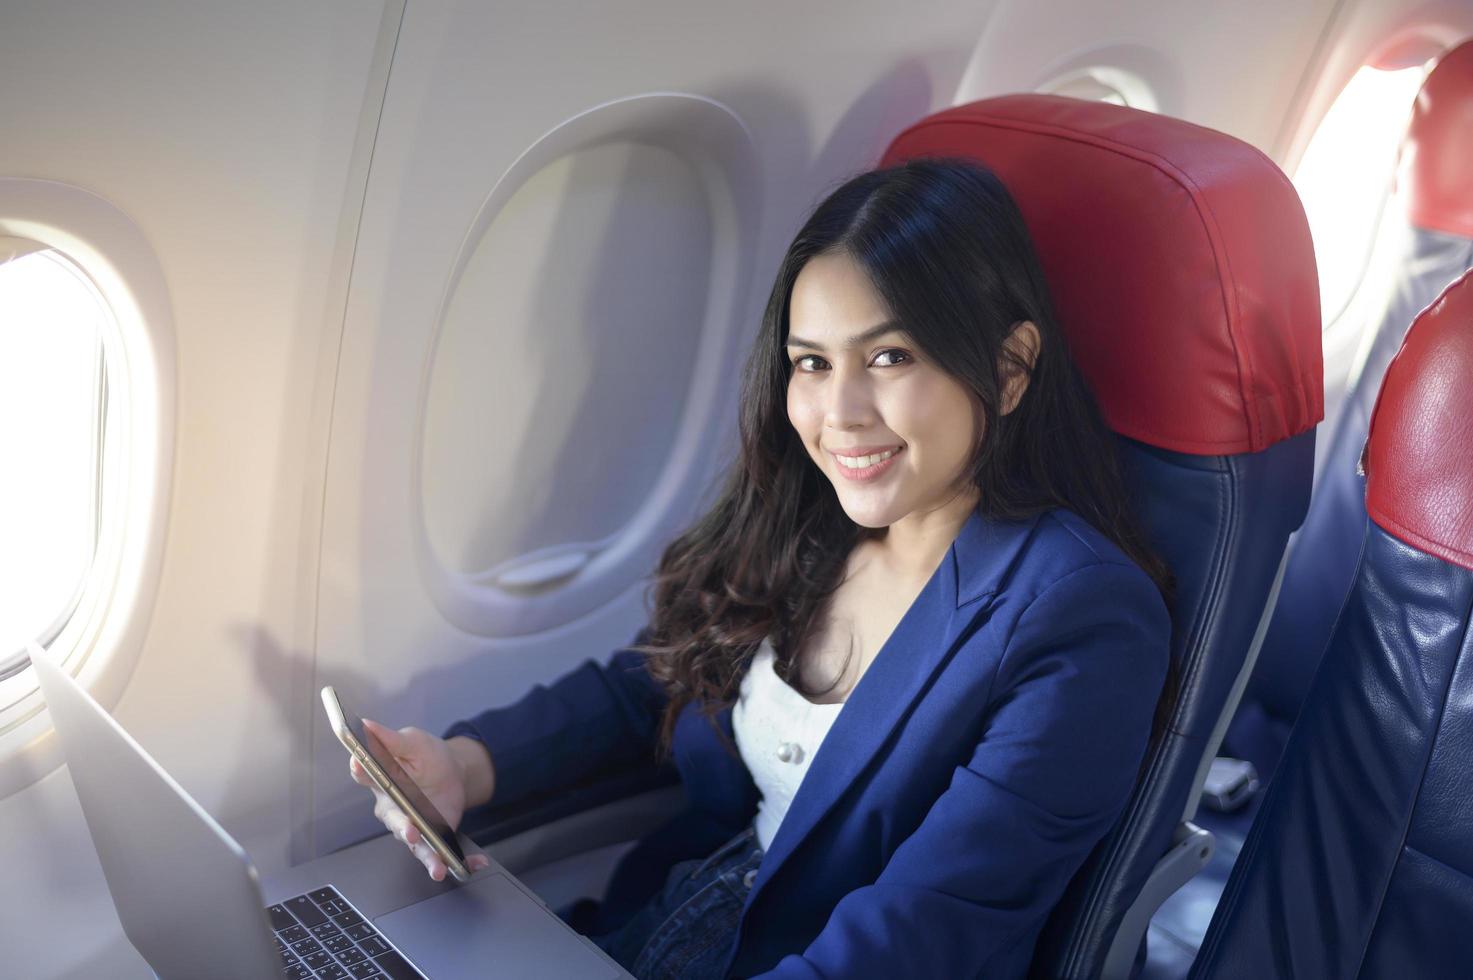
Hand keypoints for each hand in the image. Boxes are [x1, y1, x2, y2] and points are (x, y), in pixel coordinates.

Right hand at [349, 719, 492, 880]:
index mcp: (382, 781)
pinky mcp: (432, 837)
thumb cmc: (425, 756)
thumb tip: (366, 725)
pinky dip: (463, 861)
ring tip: (438, 867)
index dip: (361, 770)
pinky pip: (444, 853)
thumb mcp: (412, 743)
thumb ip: (390, 739)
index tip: (361, 765)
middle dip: (402, 828)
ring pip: (416, 846)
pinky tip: (477, 862)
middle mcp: (393, 809)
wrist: (454, 771)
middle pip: (394, 820)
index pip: (365, 774)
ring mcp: (412, 826)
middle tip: (411, 831)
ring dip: (428, 858)